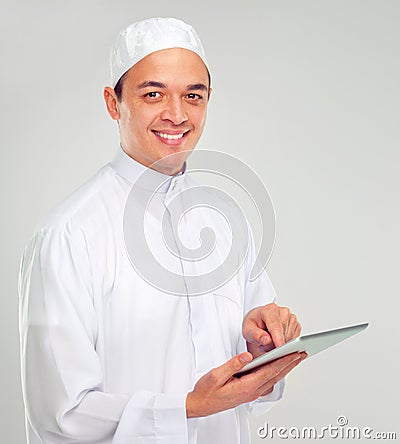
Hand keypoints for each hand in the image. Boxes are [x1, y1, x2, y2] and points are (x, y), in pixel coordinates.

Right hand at [186, 351, 305, 417]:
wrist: (200, 404)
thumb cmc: (207, 391)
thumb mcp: (216, 375)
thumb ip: (233, 364)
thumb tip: (247, 355)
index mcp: (246, 386)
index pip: (269, 371)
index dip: (283, 361)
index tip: (294, 352)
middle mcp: (252, 391)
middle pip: (276, 375)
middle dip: (290, 363)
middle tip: (302, 353)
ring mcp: (251, 392)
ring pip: (273, 378)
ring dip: (285, 368)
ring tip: (295, 357)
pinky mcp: (249, 391)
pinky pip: (267, 380)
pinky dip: (276, 372)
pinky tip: (278, 366)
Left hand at [243, 303, 301, 358]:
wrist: (259, 320)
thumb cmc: (254, 323)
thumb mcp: (247, 330)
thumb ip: (255, 335)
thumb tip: (266, 340)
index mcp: (270, 309)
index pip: (276, 326)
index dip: (278, 338)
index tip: (280, 347)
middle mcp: (283, 312)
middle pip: (283, 334)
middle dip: (274, 345)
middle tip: (263, 346)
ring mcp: (291, 318)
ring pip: (290, 338)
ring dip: (280, 345)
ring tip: (268, 342)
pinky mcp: (296, 325)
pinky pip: (294, 340)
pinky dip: (286, 343)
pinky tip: (277, 341)